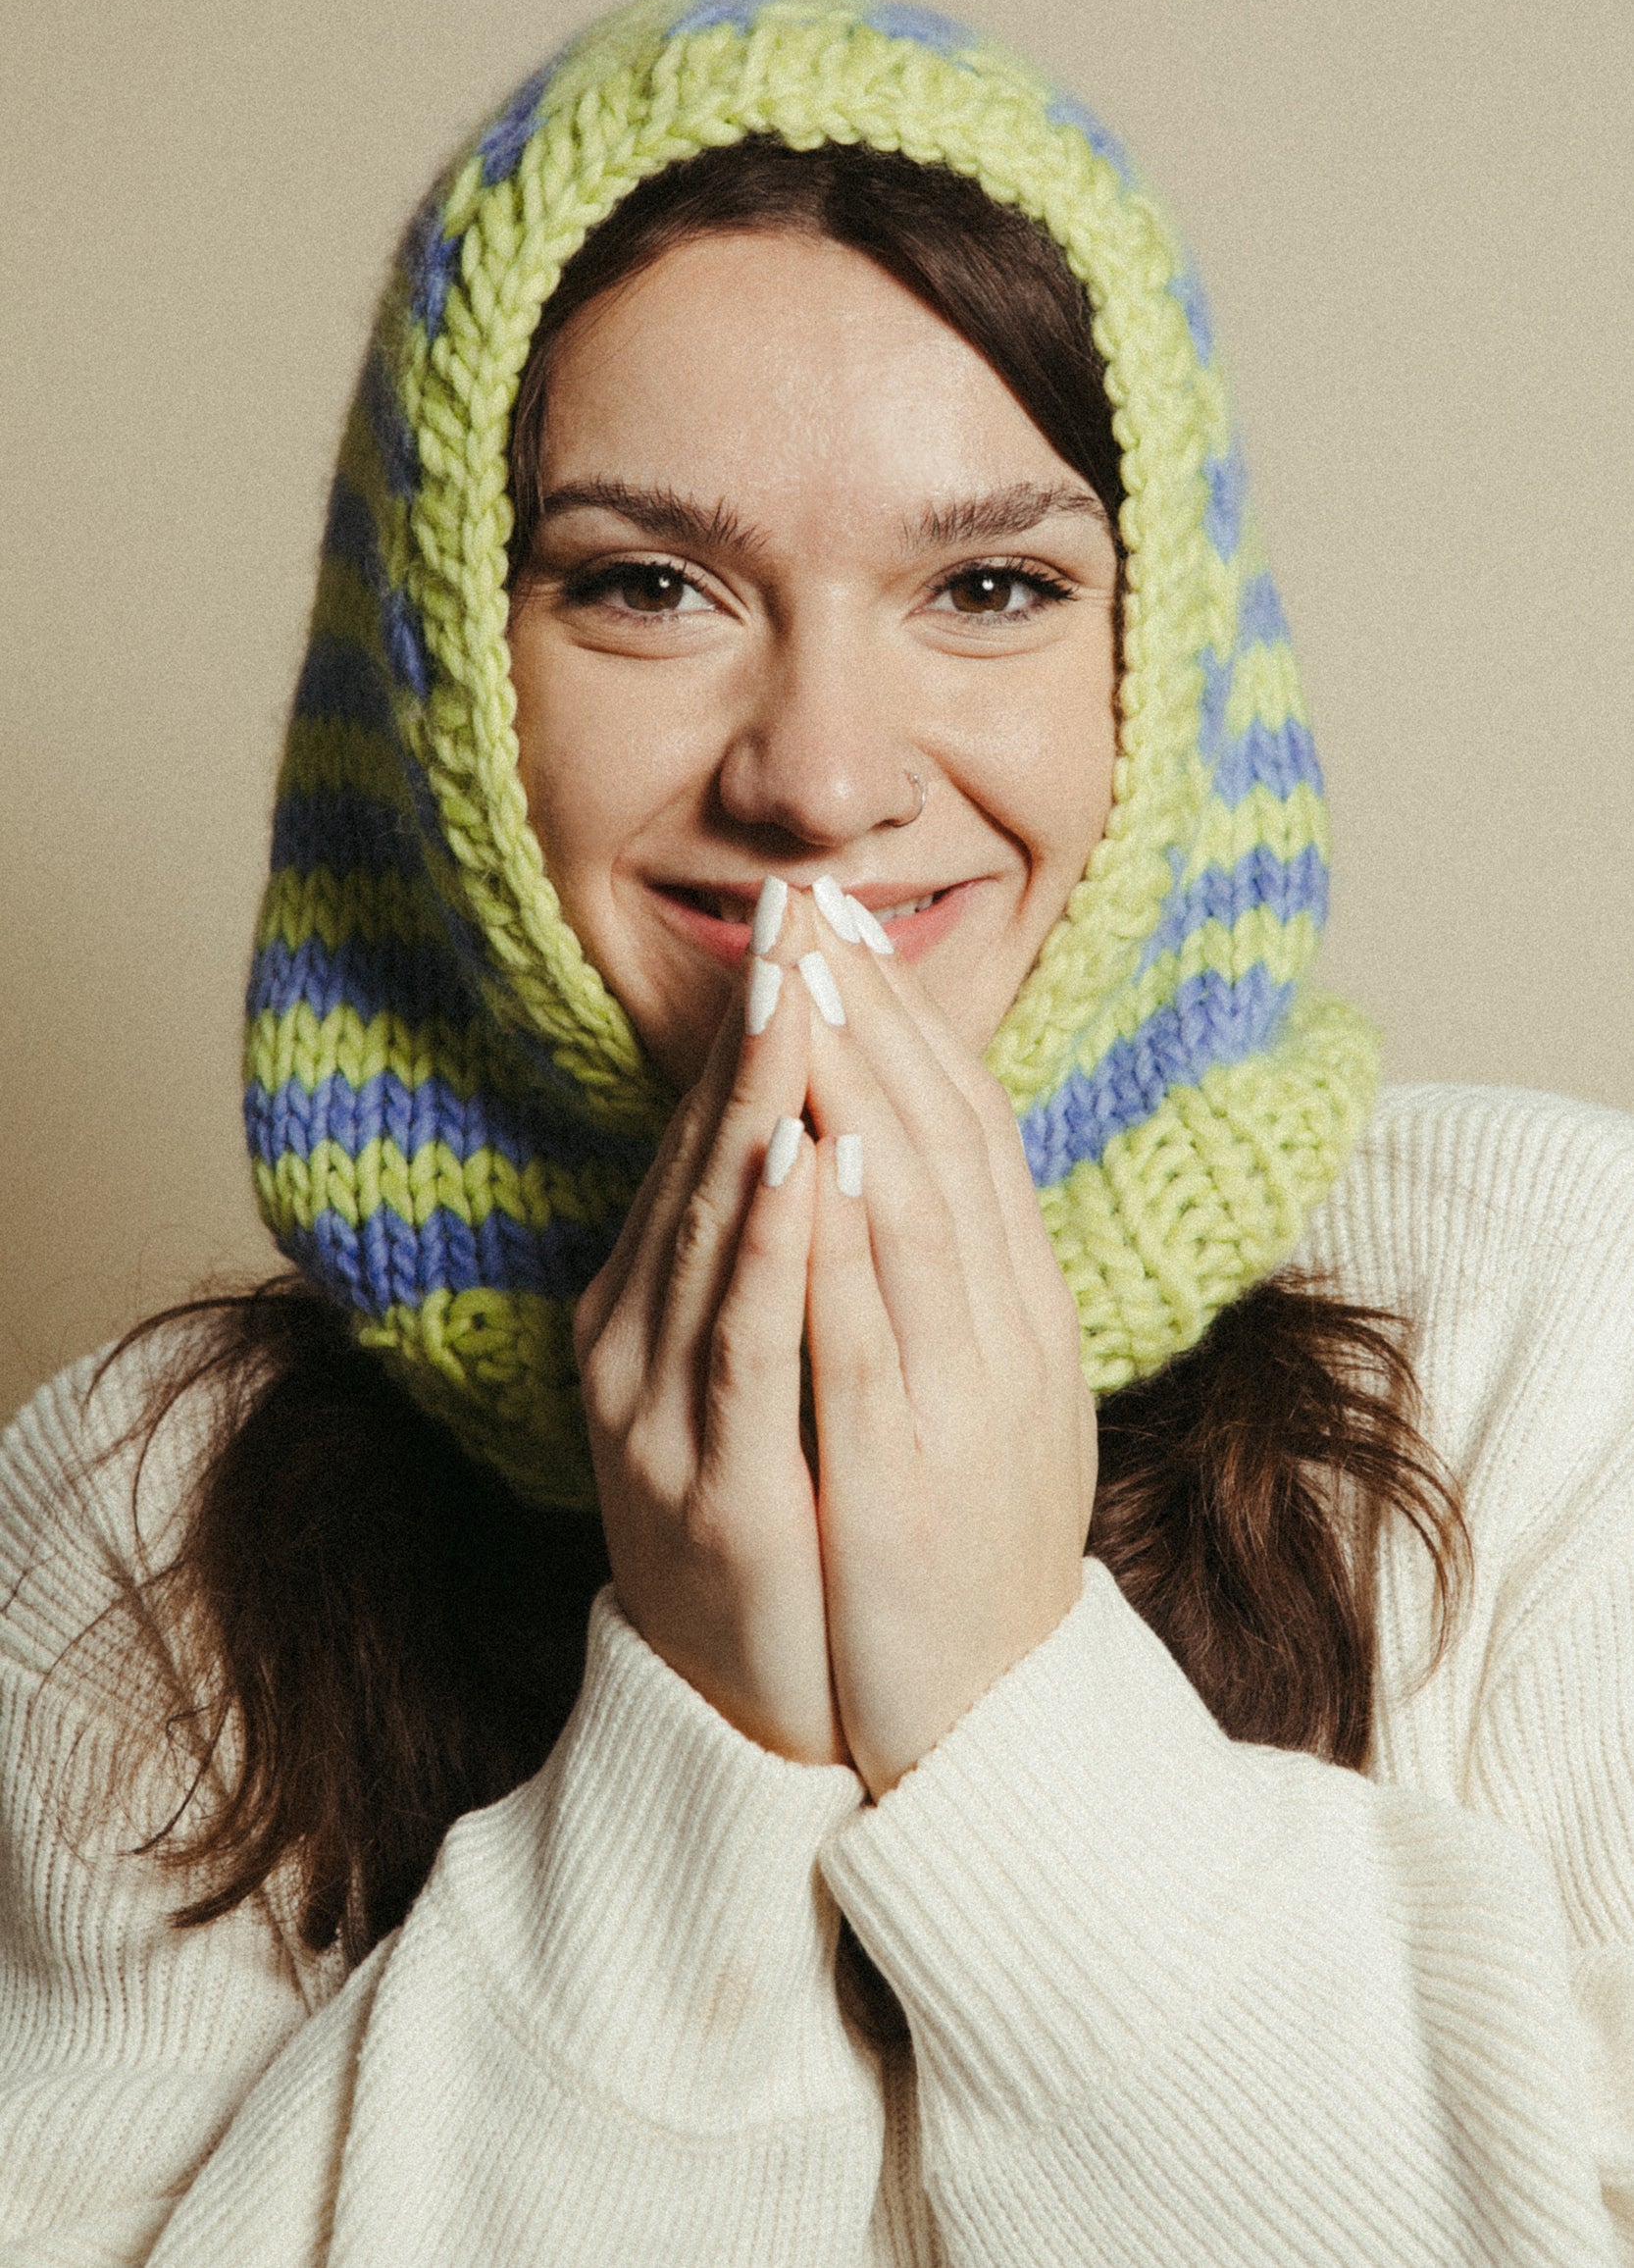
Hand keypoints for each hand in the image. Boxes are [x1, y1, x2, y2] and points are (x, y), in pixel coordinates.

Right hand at [572, 901, 846, 1766]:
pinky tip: (798, 1162)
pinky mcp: (708, 1484)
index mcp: (655, 1304)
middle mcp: (636, 1340)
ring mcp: (660, 1414)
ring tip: (795, 996)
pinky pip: (743, 1343)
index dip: (757, 1025)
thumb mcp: (764, 1370)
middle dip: (756, 1031)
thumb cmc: (783, 1518)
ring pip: (710, 1231)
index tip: (802, 917)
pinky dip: (769, 1246)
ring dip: (755, 1106)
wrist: (758, 1707)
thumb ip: (769, 1255)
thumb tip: (812, 1122)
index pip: (708, 1138)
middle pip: (701, 1159)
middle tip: (791, 907)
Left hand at [795, 888, 1097, 1797]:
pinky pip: (865, 1336)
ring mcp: (963, 1406)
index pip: (972, 1132)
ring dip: (861, 1088)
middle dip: (875, 1017)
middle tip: (813, 905)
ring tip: (812, 981)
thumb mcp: (973, 1399)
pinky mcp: (901, 1477)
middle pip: (944, 1143)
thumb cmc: (963, 1550)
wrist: (988, 1721)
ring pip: (914, 1214)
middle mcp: (1007, 1338)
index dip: (911, 1022)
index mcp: (1021, 1313)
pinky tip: (812, 1152)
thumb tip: (886, 1169)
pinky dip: (842, 1238)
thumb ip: (944, 1288)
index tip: (846, 930)